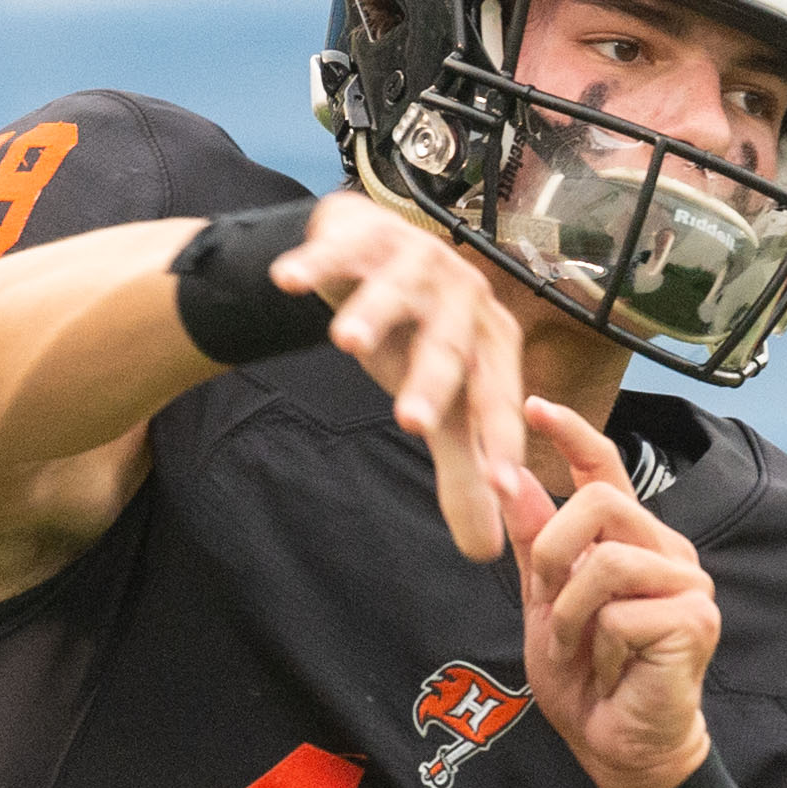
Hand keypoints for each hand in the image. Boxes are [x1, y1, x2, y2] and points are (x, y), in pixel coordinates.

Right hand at [270, 193, 525, 559]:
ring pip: (394, 293)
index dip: (501, 441)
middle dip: (430, 382)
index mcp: (491, 340)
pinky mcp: (363, 235)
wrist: (379, 255)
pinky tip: (286, 281)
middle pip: (447, 345)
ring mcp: (414, 259)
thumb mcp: (443, 405)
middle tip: (410, 422)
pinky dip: (312, 263)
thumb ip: (463, 474)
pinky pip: (335, 252)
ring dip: (371, 314)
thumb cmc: (417, 339)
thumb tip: (485, 552)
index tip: (500, 485)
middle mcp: (462, 296)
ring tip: (345, 342)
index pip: (499, 397)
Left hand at [502, 397, 718, 787]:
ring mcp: (688, 582)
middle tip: (547, 604)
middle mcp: (667, 550)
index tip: (533, 404)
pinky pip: (620, 610)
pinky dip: (598, 645)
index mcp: (632, 539)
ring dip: (570, 614)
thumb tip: (510, 471)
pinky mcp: (695, 618)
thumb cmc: (586, 678)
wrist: (617, 746)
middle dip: (553, 554)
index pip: (606, 469)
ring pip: (606, 561)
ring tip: (579, 647)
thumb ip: (532, 539)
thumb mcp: (542, 602)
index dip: (572, 432)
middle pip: (600, 503)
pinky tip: (614, 669)